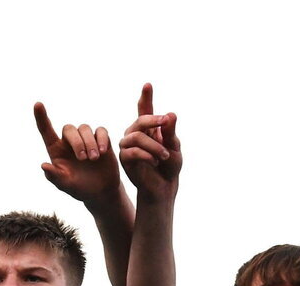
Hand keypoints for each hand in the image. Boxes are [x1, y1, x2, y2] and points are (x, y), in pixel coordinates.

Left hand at [34, 103, 120, 204]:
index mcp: (56, 150)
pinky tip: (103, 152)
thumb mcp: (65, 186)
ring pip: (85, 128)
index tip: (37, 104)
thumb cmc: (79, 189)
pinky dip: (102, 139)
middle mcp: (69, 142)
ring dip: (89, 143)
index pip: (46, 131)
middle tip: (84, 158)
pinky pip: (101, 130)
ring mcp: (85, 140)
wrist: (101, 192)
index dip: (41, 117)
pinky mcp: (101, 141)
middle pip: (69, 129)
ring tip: (94, 159)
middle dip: (77, 142)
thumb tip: (43, 165)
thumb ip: (54, 177)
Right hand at [119, 84, 181, 200]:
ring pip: (136, 136)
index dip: (146, 97)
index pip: (145, 109)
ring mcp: (129, 146)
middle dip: (153, 120)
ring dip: (153, 145)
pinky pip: (132, 151)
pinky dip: (147, 155)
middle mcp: (136, 134)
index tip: (148, 84)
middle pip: (140, 120)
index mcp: (149, 129)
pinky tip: (155, 162)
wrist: (163, 187)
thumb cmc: (169, 166)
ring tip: (165, 155)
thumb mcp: (174, 147)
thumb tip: (171, 114)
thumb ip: (170, 132)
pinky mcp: (125, 159)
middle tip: (166, 122)